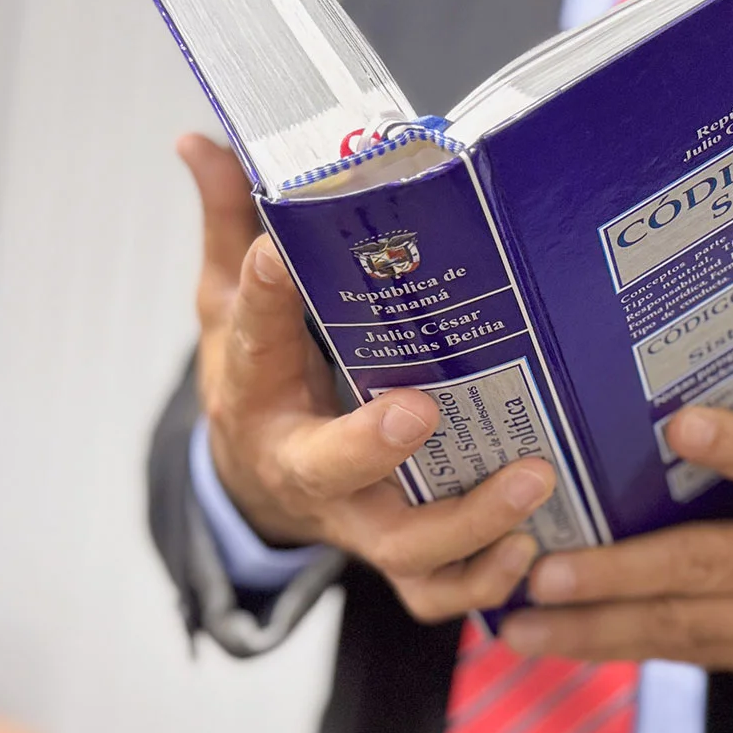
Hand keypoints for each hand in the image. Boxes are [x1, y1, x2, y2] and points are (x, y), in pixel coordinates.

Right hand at [178, 134, 557, 621]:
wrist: (257, 484)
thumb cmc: (261, 383)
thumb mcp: (227, 308)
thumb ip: (227, 226)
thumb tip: (200, 139)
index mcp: (255, 394)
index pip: (250, 341)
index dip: (262, 298)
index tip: (276, 250)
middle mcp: (301, 467)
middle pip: (326, 471)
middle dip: (369, 446)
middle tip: (422, 409)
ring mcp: (352, 521)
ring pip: (399, 547)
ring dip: (465, 524)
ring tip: (530, 478)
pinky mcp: (395, 560)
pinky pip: (433, 594)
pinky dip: (482, 583)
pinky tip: (532, 547)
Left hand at [500, 407, 732, 706]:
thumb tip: (678, 426)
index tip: (685, 425)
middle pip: (707, 568)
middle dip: (619, 575)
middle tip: (546, 571)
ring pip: (680, 628)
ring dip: (595, 629)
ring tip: (524, 625)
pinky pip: (683, 653)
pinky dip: (620, 648)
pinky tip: (563, 643)